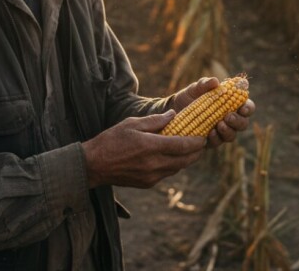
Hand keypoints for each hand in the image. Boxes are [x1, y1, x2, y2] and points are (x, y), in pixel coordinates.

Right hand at [82, 111, 204, 188]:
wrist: (94, 165)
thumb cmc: (111, 140)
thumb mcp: (132, 124)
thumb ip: (155, 120)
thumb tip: (173, 115)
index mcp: (151, 147)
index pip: (182, 145)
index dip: (196, 142)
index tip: (203, 137)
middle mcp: (154, 164)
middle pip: (184, 160)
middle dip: (196, 152)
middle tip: (201, 144)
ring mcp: (151, 176)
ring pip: (177, 168)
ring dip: (185, 160)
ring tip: (188, 149)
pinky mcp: (147, 183)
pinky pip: (166, 174)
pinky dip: (173, 165)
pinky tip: (171, 157)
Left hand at [170, 76, 255, 148]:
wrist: (173, 110)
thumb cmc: (189, 96)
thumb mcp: (195, 88)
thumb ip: (205, 84)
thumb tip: (215, 82)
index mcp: (231, 105)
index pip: (247, 107)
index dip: (248, 108)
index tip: (242, 108)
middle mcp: (229, 119)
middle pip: (243, 124)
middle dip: (238, 121)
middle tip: (228, 117)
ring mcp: (220, 132)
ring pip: (232, 136)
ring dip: (228, 131)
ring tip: (219, 125)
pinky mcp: (210, 141)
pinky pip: (217, 143)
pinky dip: (215, 138)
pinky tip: (209, 133)